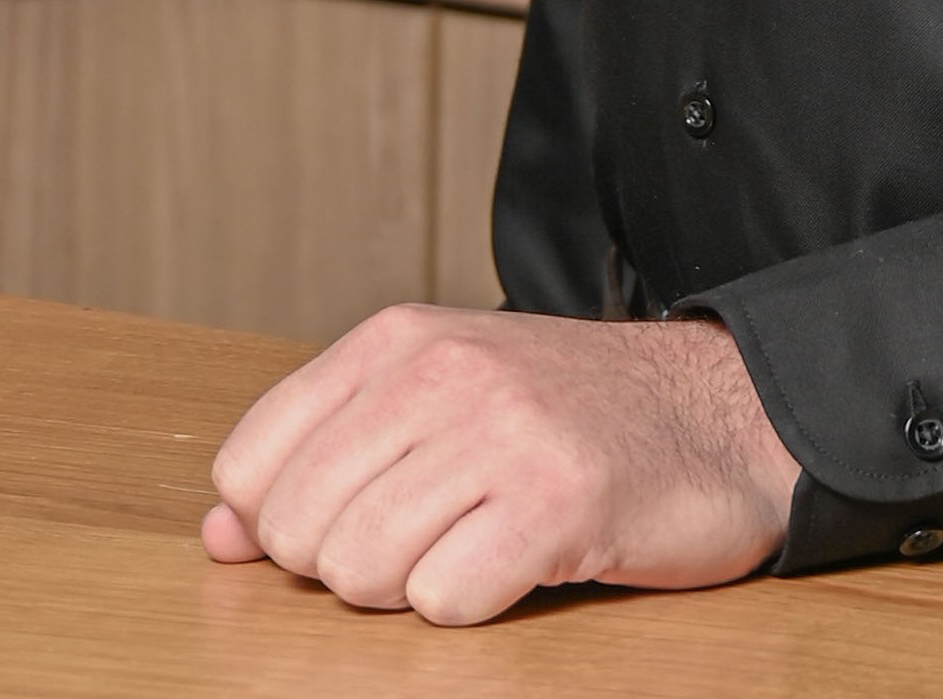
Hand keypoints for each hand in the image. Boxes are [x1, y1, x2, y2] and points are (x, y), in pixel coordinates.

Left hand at [201, 301, 800, 623]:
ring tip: (483, 539)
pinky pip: (445, 603)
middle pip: (301, 534)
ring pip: (363, 574)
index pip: (252, 466)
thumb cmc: (569, 416)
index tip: (360, 512)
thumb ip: (321, 457)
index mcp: (400, 339)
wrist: (724, 413)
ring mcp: (503, 433)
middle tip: (436, 531)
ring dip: (416, 584)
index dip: (288, 521)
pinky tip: (525, 559)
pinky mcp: (559, 502)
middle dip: (352, 563)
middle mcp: (444, 372)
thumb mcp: (438, 403)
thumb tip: (217, 531)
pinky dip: (476, 604)